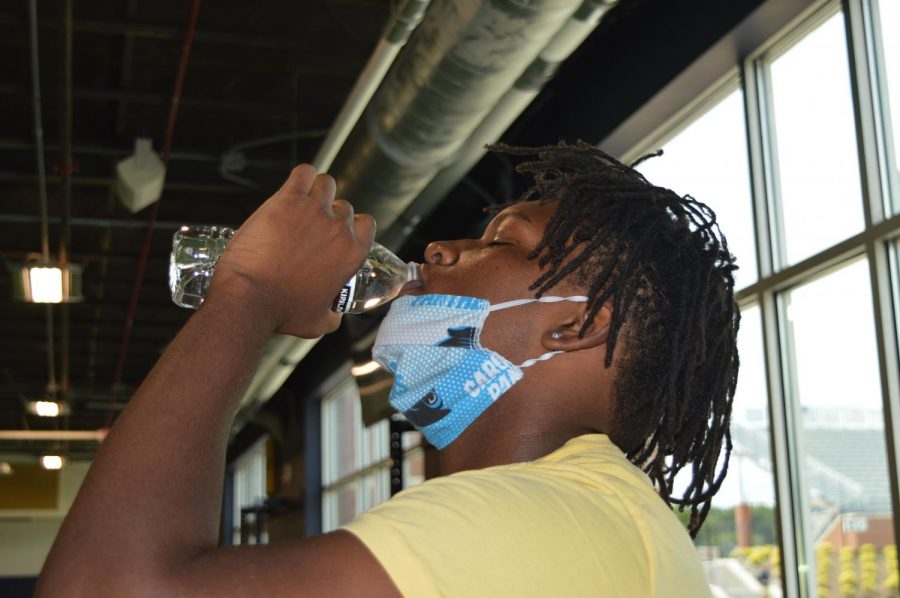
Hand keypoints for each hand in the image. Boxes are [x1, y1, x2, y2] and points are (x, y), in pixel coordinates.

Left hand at [207, 164, 375, 337]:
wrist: (250, 299)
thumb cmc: (282, 312)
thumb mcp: (318, 323)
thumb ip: (332, 315)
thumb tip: (334, 315)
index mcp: (352, 254)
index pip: (366, 223)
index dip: (352, 225)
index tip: (336, 232)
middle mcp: (338, 229)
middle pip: (343, 206)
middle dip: (328, 213)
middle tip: (307, 226)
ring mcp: (314, 211)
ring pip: (326, 183)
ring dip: (316, 190)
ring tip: (299, 203)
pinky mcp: (287, 200)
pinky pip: (304, 172)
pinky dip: (301, 176)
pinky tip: (292, 188)